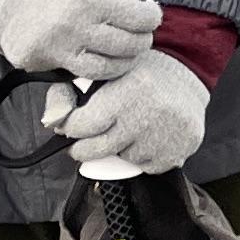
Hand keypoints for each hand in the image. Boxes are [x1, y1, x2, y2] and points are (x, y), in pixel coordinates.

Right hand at [0, 0, 159, 79]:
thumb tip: (145, 13)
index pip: (139, 18)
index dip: (151, 18)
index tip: (151, 16)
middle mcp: (74, 24)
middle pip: (128, 44)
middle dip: (142, 40)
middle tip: (142, 35)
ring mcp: (58, 45)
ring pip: (109, 67)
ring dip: (125, 61)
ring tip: (128, 51)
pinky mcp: (43, 60)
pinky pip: (82, 74)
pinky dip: (100, 70)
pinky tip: (105, 58)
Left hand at [46, 51, 208, 176]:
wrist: (188, 73)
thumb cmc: (139, 73)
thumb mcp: (104, 73)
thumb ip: (68, 93)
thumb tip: (51, 121)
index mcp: (126, 93)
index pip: (81, 126)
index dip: (71, 127)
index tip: (72, 125)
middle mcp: (146, 116)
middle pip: (98, 149)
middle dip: (85, 147)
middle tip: (87, 141)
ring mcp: (165, 136)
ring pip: (124, 158)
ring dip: (121, 149)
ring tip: (131, 129)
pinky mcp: (180, 150)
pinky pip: (148, 166)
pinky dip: (144, 155)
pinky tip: (149, 137)